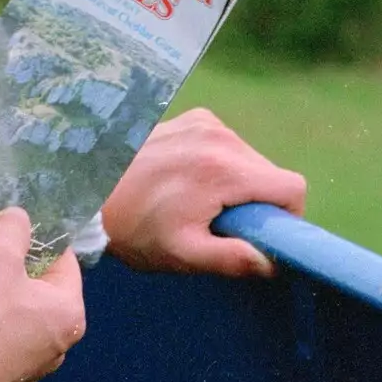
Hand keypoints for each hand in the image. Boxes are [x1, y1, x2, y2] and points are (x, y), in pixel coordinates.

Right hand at [0, 207, 85, 381]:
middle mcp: (60, 345)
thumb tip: (20, 221)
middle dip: (9, 264)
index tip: (2, 227)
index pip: (63, 258)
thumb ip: (14, 227)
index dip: (33, 235)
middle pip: (38, 286)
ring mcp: (31, 369)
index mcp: (69, 314)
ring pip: (16, 311)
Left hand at [101, 107, 306, 276]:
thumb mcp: (183, 254)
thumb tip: (273, 262)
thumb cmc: (134, 227)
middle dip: (259, 203)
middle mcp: (219, 137)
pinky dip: (222, 165)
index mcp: (222, 169)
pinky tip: (192, 183)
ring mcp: (206, 122)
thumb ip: (232, 259)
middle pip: (271, 174)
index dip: (288, 217)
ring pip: (252, 159)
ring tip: (201, 204)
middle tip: (223, 224)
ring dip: (240, 184)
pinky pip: (230, 145)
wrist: (90, 190)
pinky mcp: (195, 118)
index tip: (263, 234)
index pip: (291, 187)